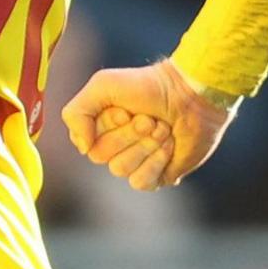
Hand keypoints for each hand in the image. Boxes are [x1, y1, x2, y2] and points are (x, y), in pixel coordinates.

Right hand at [60, 58, 239, 191]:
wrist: (191, 96)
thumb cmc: (148, 86)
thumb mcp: (102, 85)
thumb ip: (76, 113)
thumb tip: (83, 148)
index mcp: (99, 127)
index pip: (87, 141)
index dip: (108, 126)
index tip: (125, 110)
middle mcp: (114, 147)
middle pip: (102, 157)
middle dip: (129, 135)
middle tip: (149, 119)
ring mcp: (135, 163)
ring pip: (120, 170)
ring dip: (145, 147)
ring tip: (162, 129)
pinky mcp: (157, 176)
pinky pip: (141, 182)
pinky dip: (156, 162)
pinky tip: (169, 146)